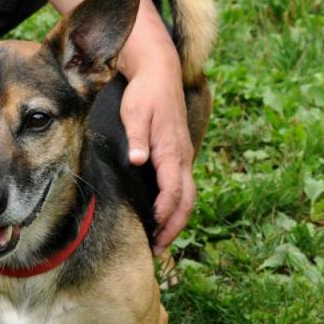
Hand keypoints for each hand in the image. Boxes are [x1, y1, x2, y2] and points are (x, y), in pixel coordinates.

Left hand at [120, 57, 195, 254]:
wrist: (160, 73)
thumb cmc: (145, 93)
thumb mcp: (135, 112)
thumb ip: (138, 138)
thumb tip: (139, 160)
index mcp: (171, 150)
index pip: (172, 190)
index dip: (164, 213)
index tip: (153, 231)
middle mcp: (182, 156)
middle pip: (186, 201)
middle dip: (173, 227)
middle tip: (157, 249)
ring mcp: (183, 156)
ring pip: (187, 196)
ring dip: (176, 221)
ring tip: (160, 242)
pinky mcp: (178, 155)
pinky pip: (182, 187)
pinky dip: (175, 207)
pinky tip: (162, 217)